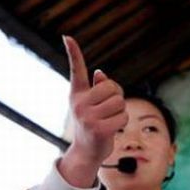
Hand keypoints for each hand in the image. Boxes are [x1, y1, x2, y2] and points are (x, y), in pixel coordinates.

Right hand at [58, 36, 126, 186]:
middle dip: (118, 97)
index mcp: (78, 94)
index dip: (73, 53)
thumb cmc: (94, 125)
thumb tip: (101, 73)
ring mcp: (86, 116)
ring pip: (120, 102)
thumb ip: (98, 89)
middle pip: (113, 88)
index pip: (76, 70)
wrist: (87, 152)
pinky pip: (123, 117)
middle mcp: (79, 103)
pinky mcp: (97, 129)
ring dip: (121, 112)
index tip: (67, 36)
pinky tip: (112, 129)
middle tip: (110, 110)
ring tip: (109, 120)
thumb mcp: (93, 106)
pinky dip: (123, 122)